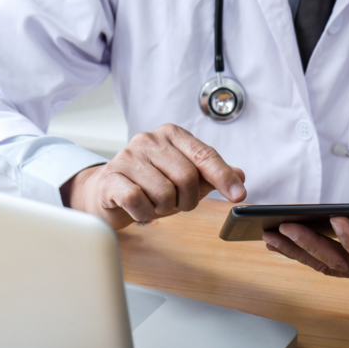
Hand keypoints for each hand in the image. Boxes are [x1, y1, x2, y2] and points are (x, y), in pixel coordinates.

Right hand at [62, 124, 246, 229]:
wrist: (108, 194)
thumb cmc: (149, 185)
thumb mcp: (184, 180)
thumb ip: (211, 175)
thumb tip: (240, 176)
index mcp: (171, 135)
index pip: (204, 154)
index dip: (223, 177)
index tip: (239, 195)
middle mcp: (149, 140)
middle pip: (187, 177)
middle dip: (187, 200)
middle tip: (176, 204)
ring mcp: (127, 156)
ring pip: (164, 192)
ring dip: (164, 208)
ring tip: (154, 204)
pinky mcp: (111, 177)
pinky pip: (137, 201)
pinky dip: (144, 212)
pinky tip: (139, 209)